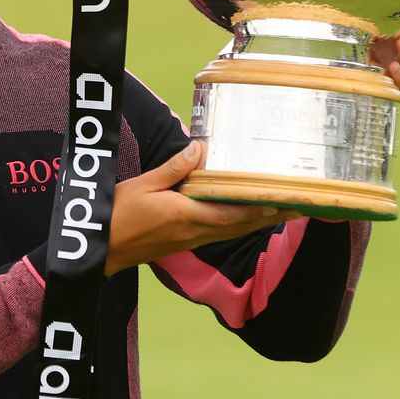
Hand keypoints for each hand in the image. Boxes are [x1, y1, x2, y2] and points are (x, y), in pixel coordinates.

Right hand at [105, 141, 299, 275]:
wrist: (99, 249)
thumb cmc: (117, 216)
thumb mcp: (143, 185)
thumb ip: (174, 168)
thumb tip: (200, 149)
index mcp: (187, 216)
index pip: (234, 212)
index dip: (261, 207)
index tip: (286, 199)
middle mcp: (195, 231)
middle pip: (241, 224)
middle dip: (271, 215)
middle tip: (300, 207)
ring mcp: (190, 240)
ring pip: (233, 231)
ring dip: (259, 221)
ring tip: (282, 211)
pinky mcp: (184, 242)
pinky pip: (220, 233)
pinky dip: (239, 225)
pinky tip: (245, 218)